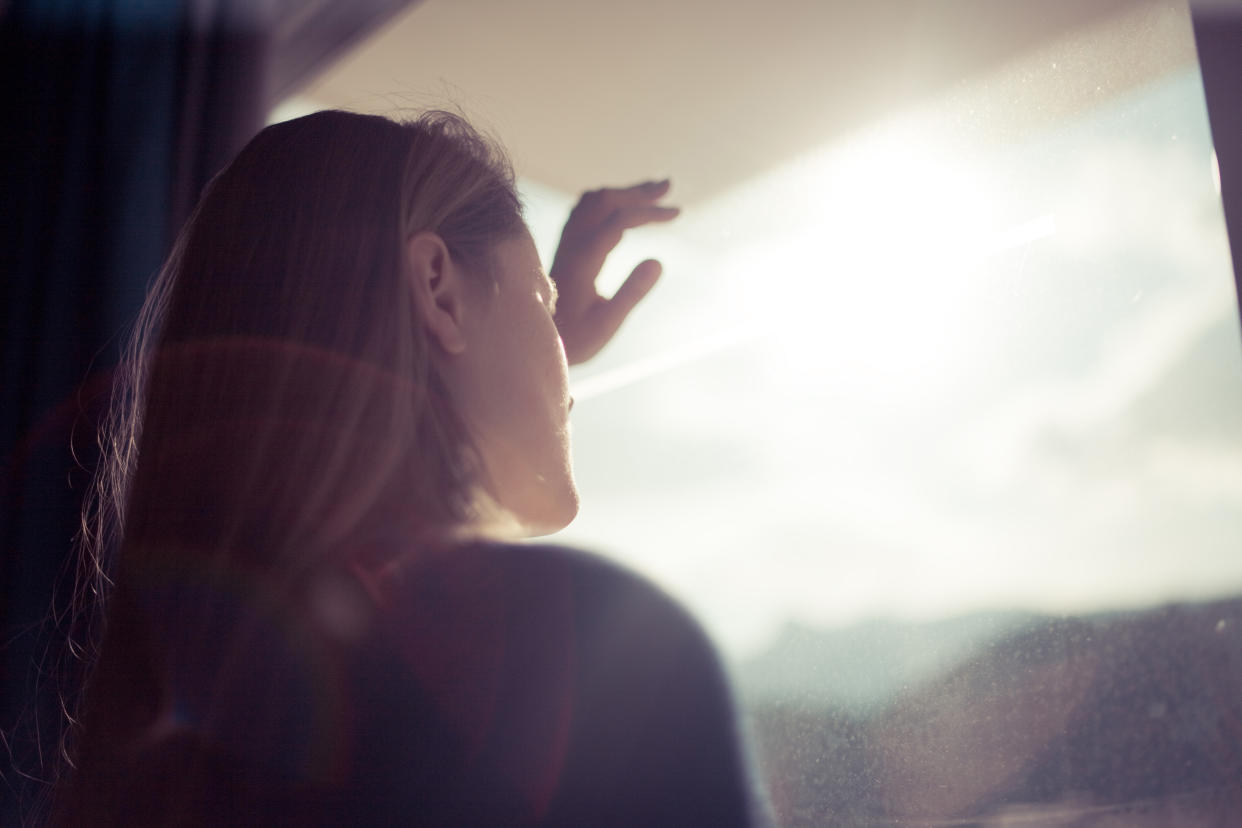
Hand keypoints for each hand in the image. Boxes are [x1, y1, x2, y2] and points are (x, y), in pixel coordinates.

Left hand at [549, 180, 679, 364]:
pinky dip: (607, 200)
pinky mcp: (564, 247)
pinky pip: (584, 209)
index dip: (650, 212)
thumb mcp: (607, 323)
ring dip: (623, 192)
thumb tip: (659, 261)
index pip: (619, 219)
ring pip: (593, 201)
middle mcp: (572, 243)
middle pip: (605, 200)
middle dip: (638, 192)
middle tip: (668, 186)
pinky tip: (620, 206)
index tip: (677, 213)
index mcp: (584, 258)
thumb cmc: (575, 338)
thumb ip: (632, 292)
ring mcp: (565, 243)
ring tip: (650, 192)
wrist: (533, 340)